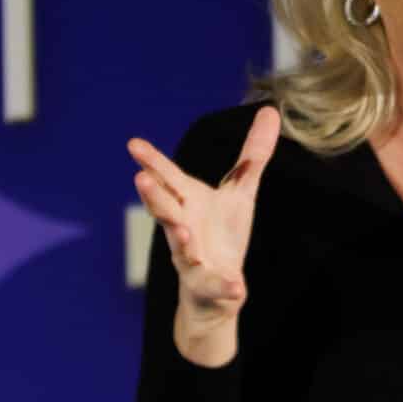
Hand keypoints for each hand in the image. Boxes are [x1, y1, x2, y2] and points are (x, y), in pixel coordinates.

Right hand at [128, 107, 280, 364]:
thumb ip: (253, 155)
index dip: (152, 162)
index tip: (133, 144)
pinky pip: (216, 285)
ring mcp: (192, 258)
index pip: (168, 179)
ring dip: (180, 239)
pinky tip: (236, 285)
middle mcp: (184, 227)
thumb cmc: (222, 234)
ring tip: (183, 232)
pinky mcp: (209, 285)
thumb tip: (269, 110)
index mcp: (189, 203)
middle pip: (166, 210)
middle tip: (140, 179)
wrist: (217, 290)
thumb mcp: (242, 192)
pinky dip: (225, 286)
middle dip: (154, 196)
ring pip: (181, 248)